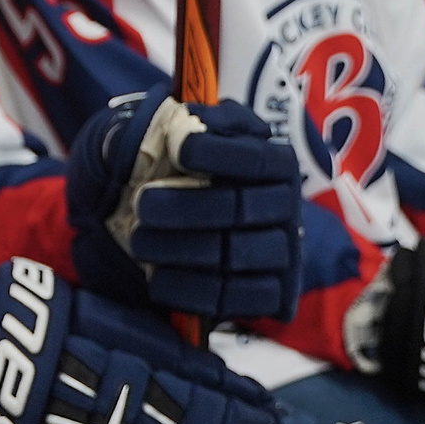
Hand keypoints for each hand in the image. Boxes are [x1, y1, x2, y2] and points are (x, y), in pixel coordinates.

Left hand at [66, 92, 303, 320]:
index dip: (218, 153)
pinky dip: (193, 291)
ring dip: (182, 249)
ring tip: (138, 241)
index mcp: (273, 160)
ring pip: (236, 255)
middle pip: (241, 208)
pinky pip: (237, 299)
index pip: (254, 157)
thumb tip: (178, 127)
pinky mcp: (270, 293)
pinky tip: (156, 279)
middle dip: (186, 206)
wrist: (180, 220)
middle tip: (140, 203)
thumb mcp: (178, 134)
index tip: (178, 148)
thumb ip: (176, 124)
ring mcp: (283, 252)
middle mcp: (286, 206)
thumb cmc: (179, 169)